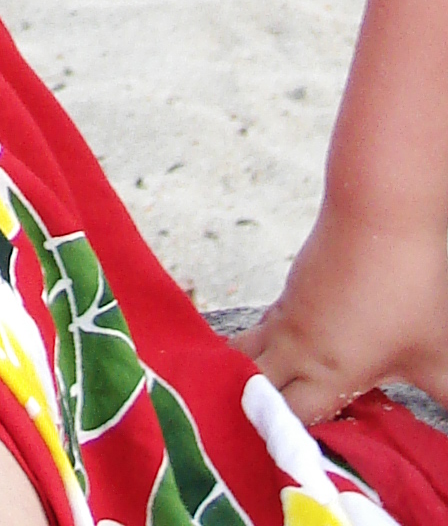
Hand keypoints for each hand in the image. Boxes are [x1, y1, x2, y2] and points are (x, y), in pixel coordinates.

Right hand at [237, 208, 447, 422]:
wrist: (380, 213)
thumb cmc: (410, 288)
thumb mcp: (438, 359)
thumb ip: (446, 400)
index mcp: (327, 372)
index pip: (285, 421)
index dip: (283, 443)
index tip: (289, 459)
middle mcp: (295, 346)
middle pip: (247, 388)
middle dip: (249, 414)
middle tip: (261, 435)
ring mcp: (287, 314)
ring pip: (244, 355)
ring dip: (247, 379)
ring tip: (258, 401)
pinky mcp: (290, 291)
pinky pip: (264, 331)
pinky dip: (264, 352)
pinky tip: (288, 361)